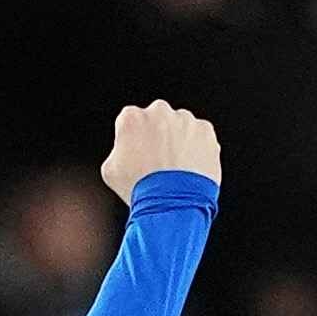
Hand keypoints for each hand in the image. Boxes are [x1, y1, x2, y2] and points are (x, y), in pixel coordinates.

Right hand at [100, 100, 221, 200]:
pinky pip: (201, 137)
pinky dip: (199, 149)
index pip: (131, 122)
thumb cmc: (139, 190)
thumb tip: (127, 149)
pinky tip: (191, 169)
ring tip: (177, 171)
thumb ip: (119, 150)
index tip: (139, 156)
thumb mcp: (111, 171)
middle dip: (159, 136)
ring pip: (181, 127)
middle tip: (160, 163)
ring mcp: (185, 119)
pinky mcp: (205, 130)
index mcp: (131, 117)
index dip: (135, 141)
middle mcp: (158, 110)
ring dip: (179, 142)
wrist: (171, 205)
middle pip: (158, 120)